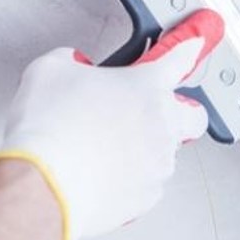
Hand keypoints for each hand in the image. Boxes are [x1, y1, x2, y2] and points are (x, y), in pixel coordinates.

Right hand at [0, 10, 223, 239]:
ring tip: (106, 145)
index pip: (180, 57)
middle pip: (194, 115)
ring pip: (167, 151)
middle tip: (151, 107)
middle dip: (180, 109)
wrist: (42, 187)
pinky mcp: (145, 197)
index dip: (189, 45)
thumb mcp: (49, 70)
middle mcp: (161, 124)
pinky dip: (129, 176)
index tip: (197, 41)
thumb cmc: (50, 131)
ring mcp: (157, 164)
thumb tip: (72, 66)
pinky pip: (146, 182)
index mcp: (146, 85)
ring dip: (145, 145)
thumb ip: (70, 61)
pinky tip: (101, 171)